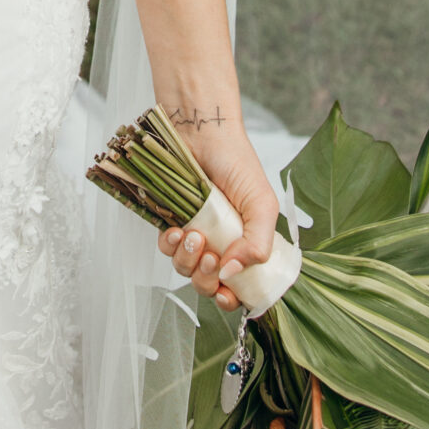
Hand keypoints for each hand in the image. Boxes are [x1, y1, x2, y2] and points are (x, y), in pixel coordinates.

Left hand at [157, 112, 278, 311]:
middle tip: (211, 257)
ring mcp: (195, 234)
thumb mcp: (262, 205)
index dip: (232, 297)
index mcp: (245, 244)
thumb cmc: (236, 163)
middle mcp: (220, 243)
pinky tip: (177, 229)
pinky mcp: (172, 221)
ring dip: (188, 261)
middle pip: (208, 284)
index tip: (226, 294)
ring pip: (185, 270)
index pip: (239, 287)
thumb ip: (258, 244)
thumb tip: (232, 274)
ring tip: (194, 235)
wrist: (201, 132)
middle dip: (206, 280)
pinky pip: (167, 248)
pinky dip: (170, 244)